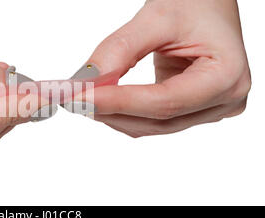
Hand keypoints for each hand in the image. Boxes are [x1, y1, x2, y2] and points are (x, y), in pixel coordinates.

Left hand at [80, 0, 250, 136]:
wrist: (208, 5)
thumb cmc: (195, 3)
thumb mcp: (157, 17)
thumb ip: (121, 49)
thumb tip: (87, 81)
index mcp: (227, 76)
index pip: (164, 102)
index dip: (119, 102)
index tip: (79, 96)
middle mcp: (224, 101)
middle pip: (157, 120)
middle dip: (110, 110)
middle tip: (70, 98)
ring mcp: (209, 110)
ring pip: (151, 125)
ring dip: (113, 115)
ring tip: (82, 97)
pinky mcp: (191, 110)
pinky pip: (152, 121)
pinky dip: (124, 112)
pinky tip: (102, 100)